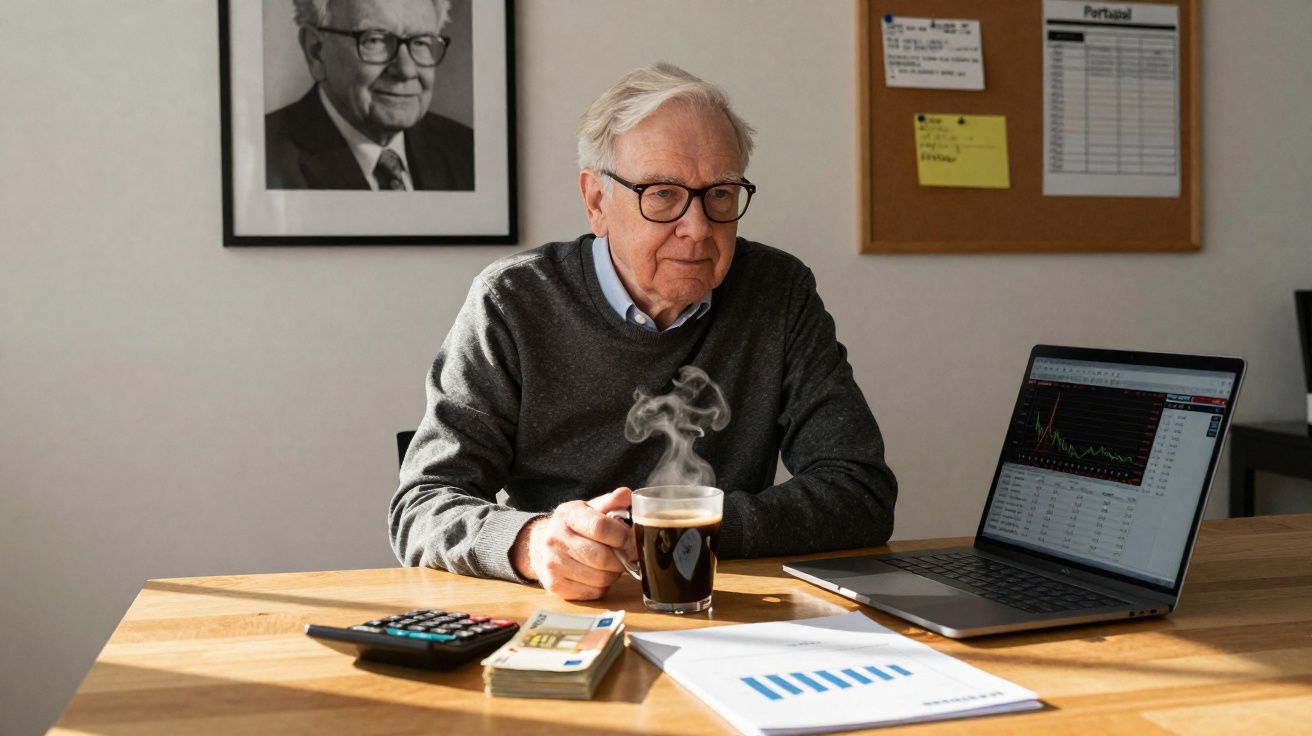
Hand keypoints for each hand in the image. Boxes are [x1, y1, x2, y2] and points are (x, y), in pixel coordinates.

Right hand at [511, 487, 634, 599]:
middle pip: (601, 557)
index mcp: (568, 515)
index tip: (633, 540)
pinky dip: (603, 587)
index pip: (600, 527)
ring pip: (600, 578)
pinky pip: (592, 593)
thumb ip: (610, 502)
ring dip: (614, 574)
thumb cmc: (573, 526)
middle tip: (628, 556)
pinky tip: (598, 575)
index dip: (623, 536)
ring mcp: (553, 564)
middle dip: (622, 558)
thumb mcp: (589, 508)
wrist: (539, 543)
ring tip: (612, 565)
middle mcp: (555, 539)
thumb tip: (626, 494)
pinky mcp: (555, 586)